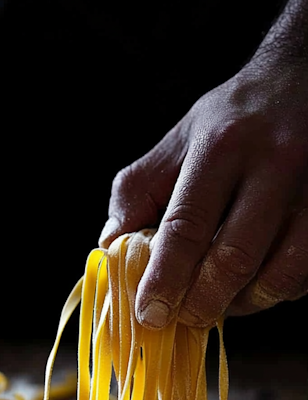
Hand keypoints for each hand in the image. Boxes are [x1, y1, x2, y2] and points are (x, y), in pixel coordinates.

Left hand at [99, 55, 307, 327]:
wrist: (304, 81)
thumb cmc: (232, 121)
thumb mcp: (177, 142)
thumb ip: (138, 192)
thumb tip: (111, 247)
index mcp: (221, 147)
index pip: (186, 227)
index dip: (165, 279)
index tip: (150, 313)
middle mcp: (274, 163)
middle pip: (234, 258)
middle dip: (203, 302)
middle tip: (185, 318)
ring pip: (280, 274)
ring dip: (244, 304)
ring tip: (222, 302)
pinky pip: (306, 272)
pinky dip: (278, 290)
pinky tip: (257, 281)